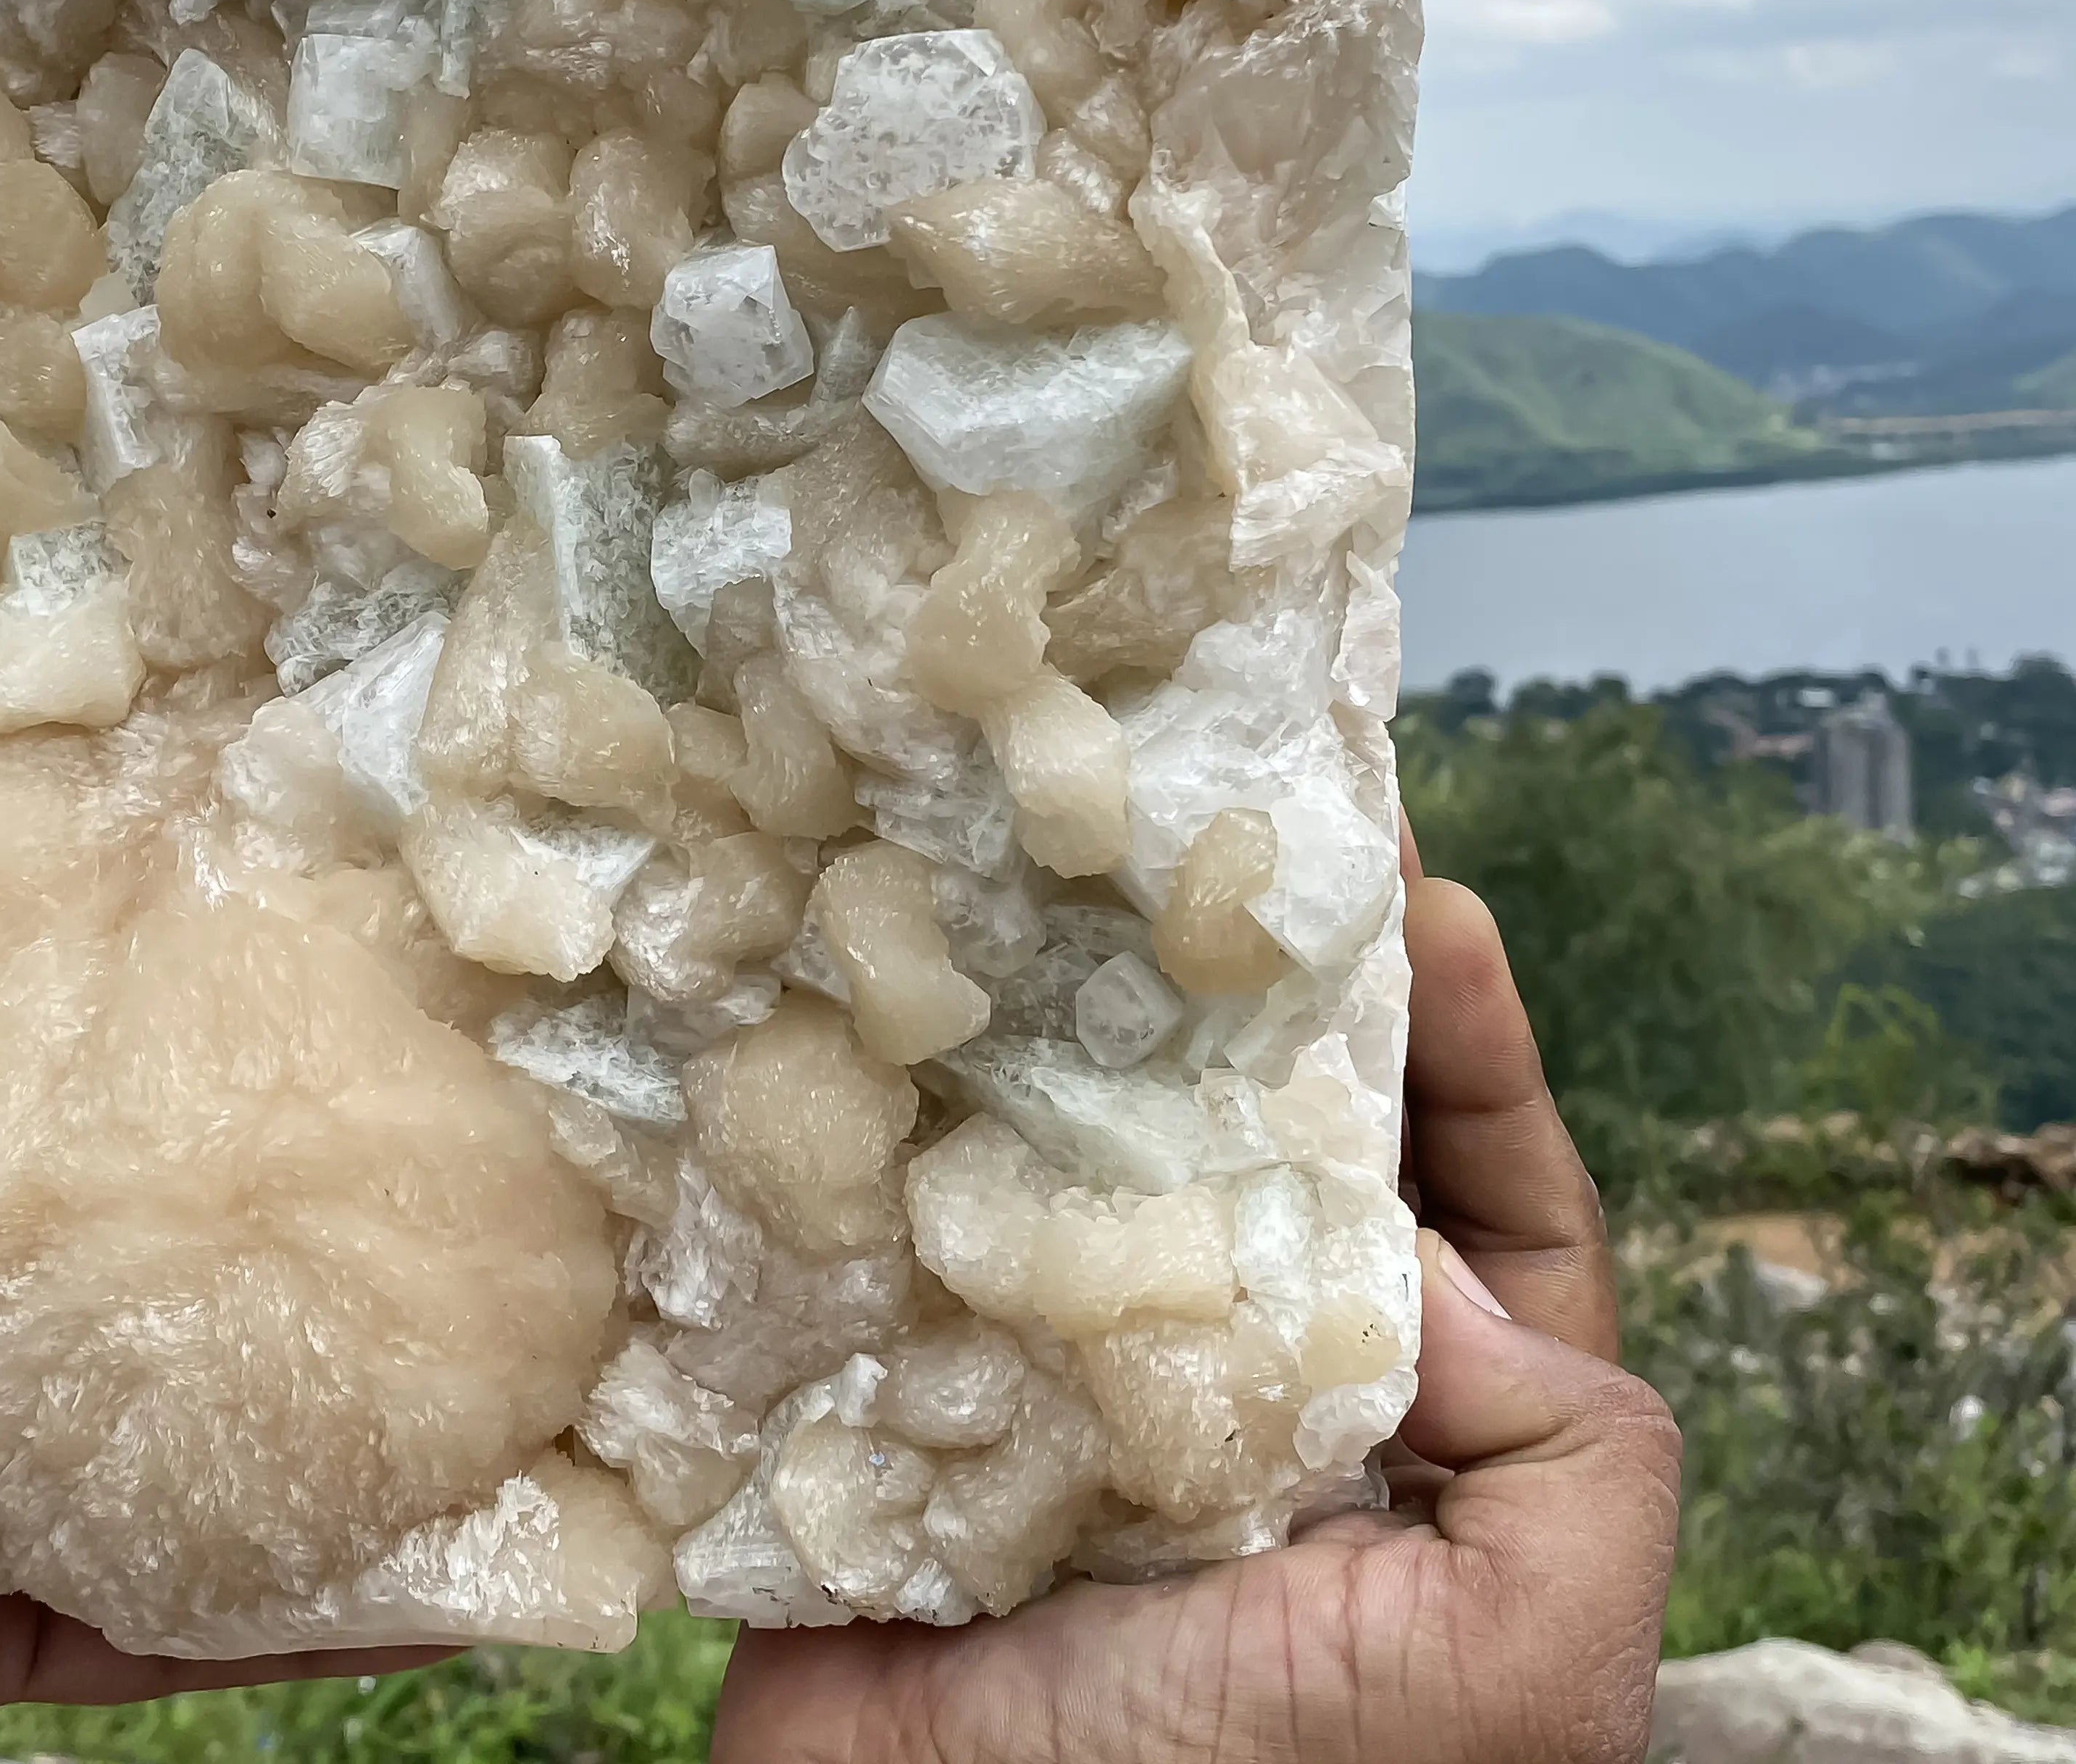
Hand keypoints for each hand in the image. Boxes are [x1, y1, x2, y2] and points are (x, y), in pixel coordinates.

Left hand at [0, 850, 429, 1763]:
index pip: (29, 1014)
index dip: (151, 936)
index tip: (302, 849)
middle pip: (143, 1189)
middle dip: (292, 1131)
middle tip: (486, 1049)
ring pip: (206, 1385)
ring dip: (358, 1351)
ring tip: (546, 1276)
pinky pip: (186, 1599)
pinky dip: (330, 1593)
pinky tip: (482, 1539)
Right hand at [713, 859, 1682, 1763]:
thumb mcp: (1517, 1673)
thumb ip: (1572, 1470)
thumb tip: (1438, 1262)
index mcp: (1419, 1453)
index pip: (1489, 1213)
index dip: (1469, 1048)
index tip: (1427, 897)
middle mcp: (1262, 1391)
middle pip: (1294, 1143)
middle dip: (1279, 987)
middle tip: (1242, 821)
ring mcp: (1089, 1372)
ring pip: (1117, 1150)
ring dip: (1100, 1016)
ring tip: (1079, 865)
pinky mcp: (928, 1371)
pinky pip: (953, 1209)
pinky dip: (936, 1106)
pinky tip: (921, 992)